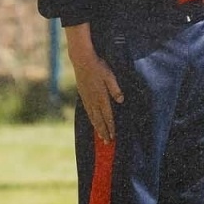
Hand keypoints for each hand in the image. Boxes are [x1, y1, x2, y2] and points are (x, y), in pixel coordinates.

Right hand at [65, 24, 121, 142]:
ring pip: (92, 117)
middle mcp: (94, 100)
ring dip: (97, 128)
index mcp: (102, 97)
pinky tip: (92, 122)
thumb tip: (121, 100)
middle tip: (107, 142)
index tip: (113, 136)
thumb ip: (115, 89)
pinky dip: (91, 119)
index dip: (111, 127)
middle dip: (104, 132)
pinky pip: (87, 111)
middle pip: (99, 120)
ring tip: (100, 137)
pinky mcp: (83, 95)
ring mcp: (87, 99)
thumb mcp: (110, 76)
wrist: (82, 61)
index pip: (108, 116)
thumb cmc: (98, 67)